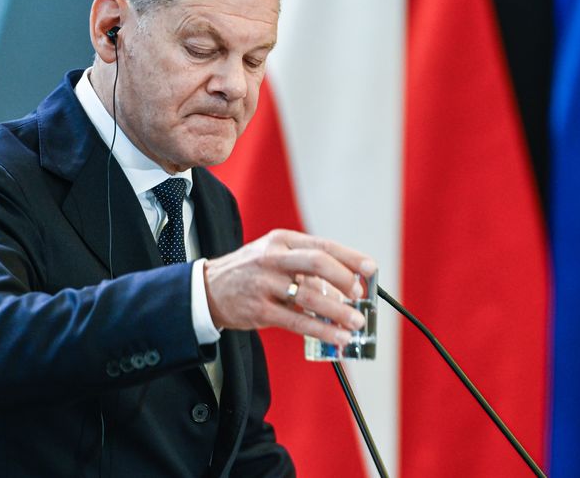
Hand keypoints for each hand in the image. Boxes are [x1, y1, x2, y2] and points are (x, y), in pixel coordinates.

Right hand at [203, 230, 376, 343]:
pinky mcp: (259, 310)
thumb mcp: (275, 255)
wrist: (208, 289)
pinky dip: (322, 330)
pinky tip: (338, 337)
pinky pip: (297, 322)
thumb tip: (345, 285)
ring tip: (356, 323)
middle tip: (360, 296)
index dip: (351, 258)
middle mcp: (273, 258)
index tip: (371, 269)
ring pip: (309, 297)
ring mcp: (264, 284)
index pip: (323, 245)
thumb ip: (307, 265)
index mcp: (282, 240)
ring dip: (338, 312)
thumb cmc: (251, 271)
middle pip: (317, 263)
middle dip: (344, 279)